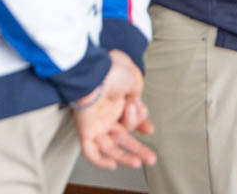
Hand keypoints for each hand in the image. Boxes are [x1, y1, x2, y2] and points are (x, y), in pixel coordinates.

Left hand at [74, 50, 156, 169]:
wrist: (96, 72)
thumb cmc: (112, 71)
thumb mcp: (133, 78)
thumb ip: (136, 90)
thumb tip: (135, 98)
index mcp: (117, 101)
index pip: (129, 120)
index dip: (140, 125)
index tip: (150, 128)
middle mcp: (106, 113)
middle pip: (122, 137)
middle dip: (138, 149)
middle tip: (151, 158)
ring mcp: (95, 122)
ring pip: (108, 147)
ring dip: (124, 157)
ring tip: (138, 162)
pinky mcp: (85, 129)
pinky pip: (89, 150)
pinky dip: (98, 160)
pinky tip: (111, 165)